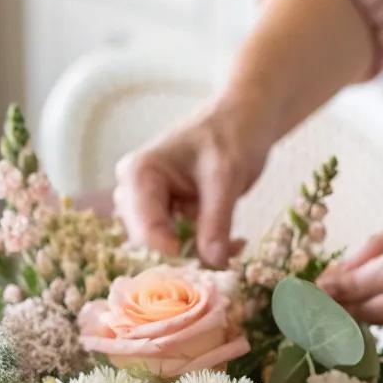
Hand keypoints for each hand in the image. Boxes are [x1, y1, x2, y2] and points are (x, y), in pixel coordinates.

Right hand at [114, 103, 270, 268]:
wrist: (246, 119)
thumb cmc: (231, 134)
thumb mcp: (226, 176)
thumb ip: (216, 220)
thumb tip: (213, 263)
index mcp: (139, 174)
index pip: (144, 227)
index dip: (170, 252)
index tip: (205, 262)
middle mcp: (137, 192)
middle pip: (149, 242)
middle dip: (186, 256)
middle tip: (223, 260)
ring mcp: (153, 205)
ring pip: (167, 248)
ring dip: (199, 255)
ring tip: (234, 247)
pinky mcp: (171, 215)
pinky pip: (182, 244)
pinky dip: (207, 249)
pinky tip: (234, 244)